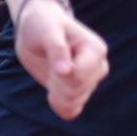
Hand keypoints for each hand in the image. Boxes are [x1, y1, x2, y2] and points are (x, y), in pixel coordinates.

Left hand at [15, 0, 108, 119]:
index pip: (80, 77)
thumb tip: (65, 72)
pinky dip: (60, 106)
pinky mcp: (79, 89)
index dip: (60, 76)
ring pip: (74, 102)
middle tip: (50, 66)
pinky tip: (52, 92)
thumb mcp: (48, 33)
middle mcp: (98, 65)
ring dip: (56, 95)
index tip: (52, 61)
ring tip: (52, 75)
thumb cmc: (44, 25)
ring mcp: (90, 79)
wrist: (38, 27)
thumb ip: (57, 50)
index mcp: (96, 49)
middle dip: (57, 84)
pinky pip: (73, 110)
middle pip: (77, 91)